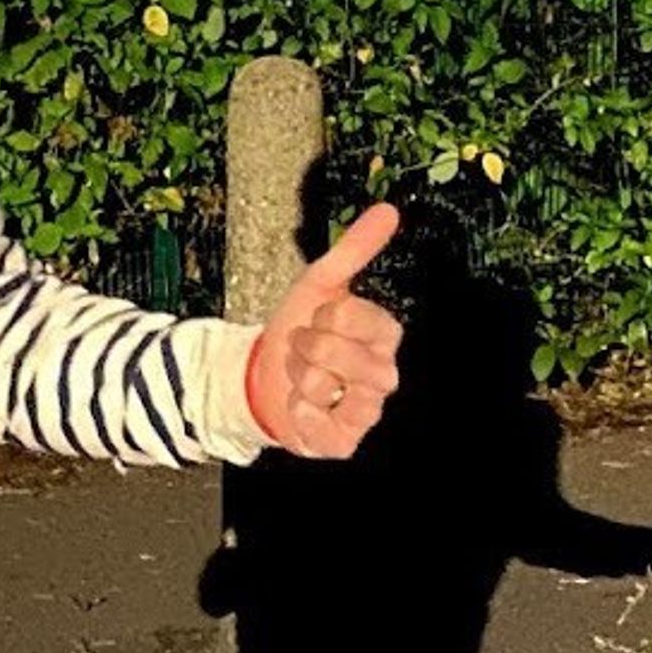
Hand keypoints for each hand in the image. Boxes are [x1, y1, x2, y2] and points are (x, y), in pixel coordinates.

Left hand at [244, 200, 403, 457]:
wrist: (264, 376)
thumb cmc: (299, 328)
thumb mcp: (321, 283)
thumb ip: (355, 248)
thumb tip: (388, 211)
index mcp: (384, 336)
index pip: (357, 316)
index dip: (327, 314)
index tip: (320, 316)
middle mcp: (383, 376)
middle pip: (335, 352)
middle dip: (305, 345)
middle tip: (304, 347)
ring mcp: (366, 412)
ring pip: (321, 386)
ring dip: (296, 376)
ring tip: (300, 375)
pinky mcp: (345, 441)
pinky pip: (315, 422)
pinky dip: (296, 410)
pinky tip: (299, 404)